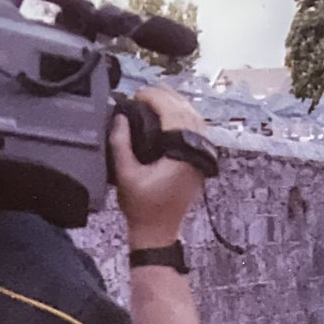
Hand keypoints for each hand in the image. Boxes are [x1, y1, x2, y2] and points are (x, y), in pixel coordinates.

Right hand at [111, 85, 206, 247]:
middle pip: (188, 112)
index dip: (156, 98)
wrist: (158, 232)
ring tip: (155, 98)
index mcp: (181, 156)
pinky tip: (170, 114)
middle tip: (145, 92)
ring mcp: (202, 158)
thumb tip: (120, 117)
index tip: (138, 94)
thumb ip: (120, 143)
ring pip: (196, 119)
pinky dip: (185, 118)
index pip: (174, 114)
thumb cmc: (141, 207)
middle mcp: (197, 154)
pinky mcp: (201, 161)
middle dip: (167, 97)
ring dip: (177, 105)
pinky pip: (198, 131)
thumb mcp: (124, 174)